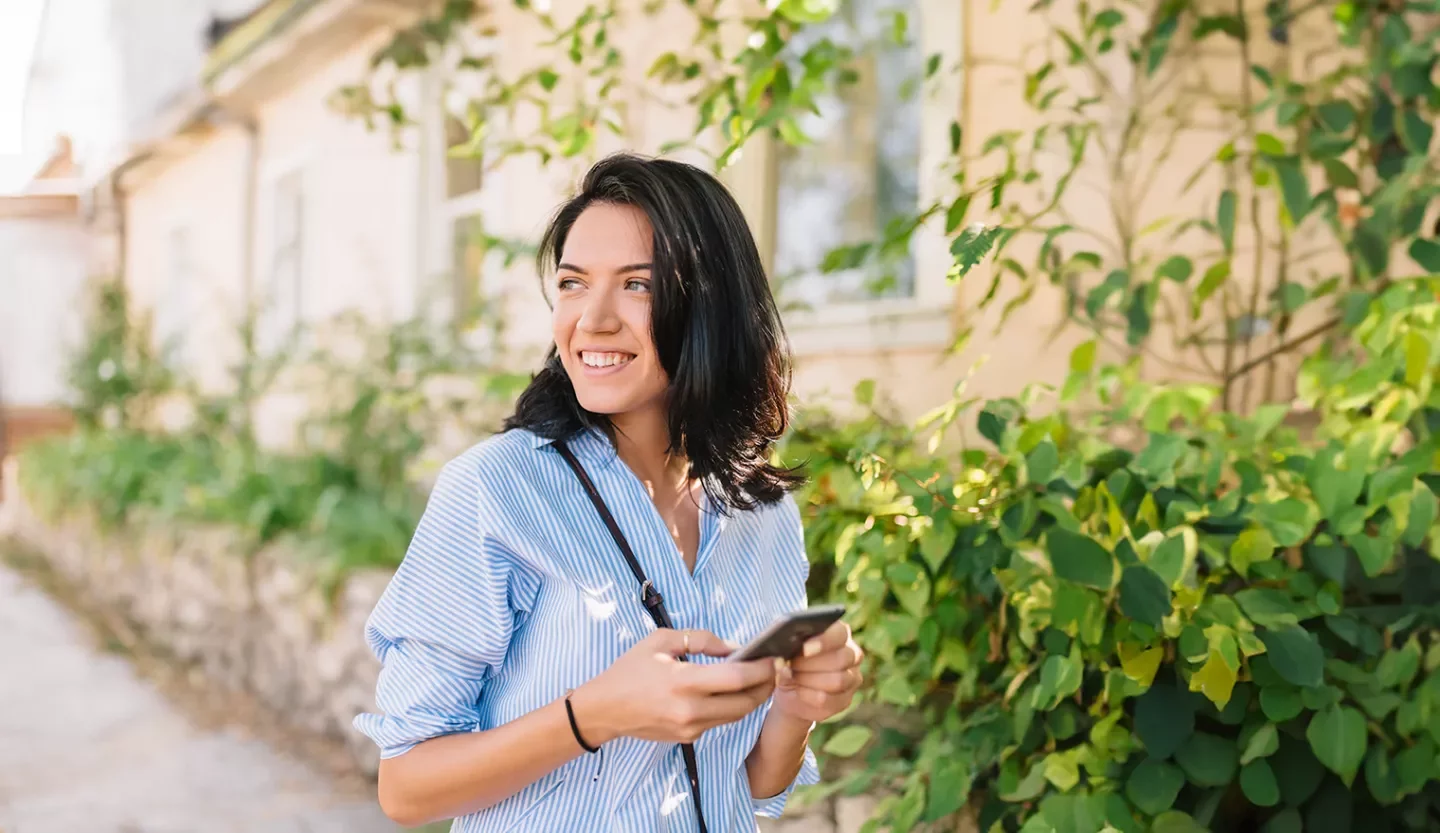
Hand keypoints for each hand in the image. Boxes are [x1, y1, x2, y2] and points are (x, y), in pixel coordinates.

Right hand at [570, 629, 776, 744]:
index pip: (737, 679)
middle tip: (775, 669)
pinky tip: (733, 692)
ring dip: (752, 698)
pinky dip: (731, 707)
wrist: (604, 709)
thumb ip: (700, 640)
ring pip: (736, 715)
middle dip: (765, 686)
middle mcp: (690, 709)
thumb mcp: (661, 641)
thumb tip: (732, 647)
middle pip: (745, 702)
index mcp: (684, 682)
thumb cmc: (630, 670)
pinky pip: (719, 722)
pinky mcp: (688, 738)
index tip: (774, 657)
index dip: (762, 669)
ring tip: (760, 679)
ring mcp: (690, 727)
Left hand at [772, 620, 862, 723]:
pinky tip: (798, 691)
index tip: (805, 649)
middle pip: (841, 658)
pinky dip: (809, 696)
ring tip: (792, 677)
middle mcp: (852, 654)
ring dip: (809, 680)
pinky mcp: (846, 699)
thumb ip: (786, 651)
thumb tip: (780, 657)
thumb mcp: (785, 654)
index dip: (824, 641)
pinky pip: (830, 699)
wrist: (792, 694)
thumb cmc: (790, 665)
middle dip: (811, 663)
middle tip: (791, 665)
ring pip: (838, 680)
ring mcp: (852, 678)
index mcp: (839, 634)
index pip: (840, 633)